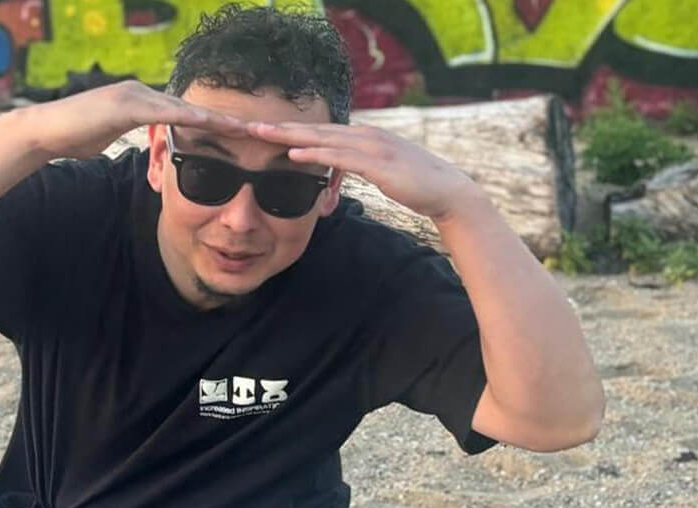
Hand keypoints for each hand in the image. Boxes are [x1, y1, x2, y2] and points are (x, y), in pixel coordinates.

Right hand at [21, 81, 248, 159]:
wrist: (44, 132)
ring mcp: (134, 95)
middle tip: (255, 129)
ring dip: (214, 118)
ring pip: (183, 107)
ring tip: (243, 127)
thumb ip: (129, 138)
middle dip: (223, 120)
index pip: (184, 115)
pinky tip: (208, 122)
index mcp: (141, 103)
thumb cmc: (73, 138)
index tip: (238, 136)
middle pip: (191, 108)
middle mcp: (142, 94)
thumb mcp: (109, 139)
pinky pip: (163, 111)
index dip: (212, 125)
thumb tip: (140, 148)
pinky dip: (187, 116)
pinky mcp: (126, 103)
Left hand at [246, 120, 480, 221]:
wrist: (447, 191)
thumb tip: (331, 180)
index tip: (265, 129)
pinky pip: (339, 157)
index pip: (322, 131)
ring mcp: (372, 147)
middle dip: (282, 126)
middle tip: (250, 125)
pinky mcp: (377, 163)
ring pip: (323, 138)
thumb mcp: (379, 173)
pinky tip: (295, 152)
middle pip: (316, 128)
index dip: (292, 128)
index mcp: (364, 137)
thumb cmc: (414, 184)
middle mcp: (365, 136)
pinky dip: (315, 152)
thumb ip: (355, 170)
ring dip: (291, 134)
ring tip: (263, 133)